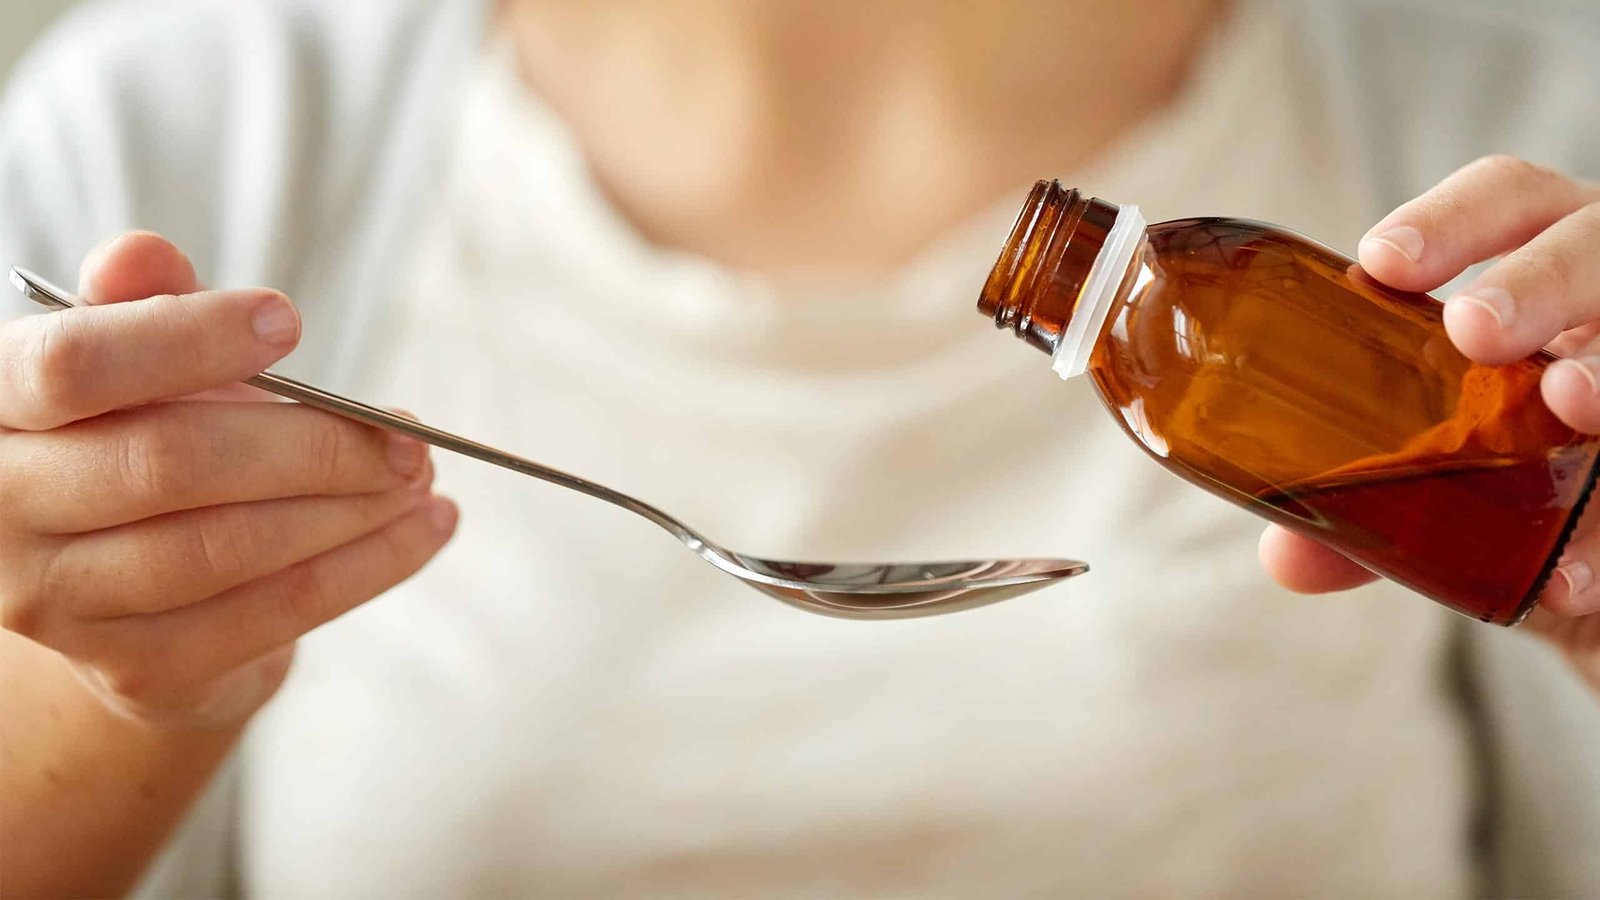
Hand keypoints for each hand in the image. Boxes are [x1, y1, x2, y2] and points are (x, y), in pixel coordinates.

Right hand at [0, 233, 457, 728]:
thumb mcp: (130, 363)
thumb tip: (142, 255)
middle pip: (170, 464)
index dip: (184, 339)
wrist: (119, 592)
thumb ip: (139, 306)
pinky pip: (271, 614)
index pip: (71, 367)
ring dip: (351, 509)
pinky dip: (367, 566)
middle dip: (312, 442)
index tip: (288, 321)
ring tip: (421, 473)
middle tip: (405, 432)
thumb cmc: (132, 440)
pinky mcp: (137, 669)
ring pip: (229, 547)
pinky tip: (426, 528)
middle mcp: (1, 512)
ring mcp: (60, 605)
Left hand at [1256, 156, 1599, 681]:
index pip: (1508, 200)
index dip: (1453, 217)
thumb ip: (1371, 503)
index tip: (1381, 262)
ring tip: (1572, 403)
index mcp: (1541, 270)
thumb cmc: (1518, 462)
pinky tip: (1571, 578)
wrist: (1597, 543)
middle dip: (1538, 278)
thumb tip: (1290, 556)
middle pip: (1590, 244)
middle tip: (1475, 329)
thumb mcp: (1448, 468)